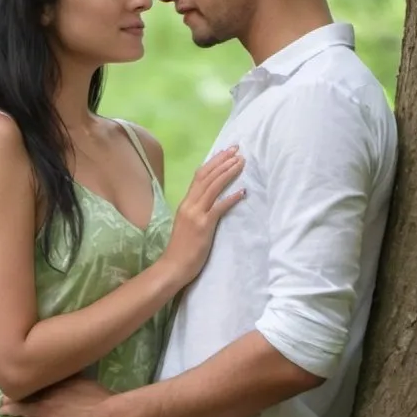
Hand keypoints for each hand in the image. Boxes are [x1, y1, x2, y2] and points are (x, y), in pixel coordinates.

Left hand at [0, 376, 116, 416]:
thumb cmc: (98, 396)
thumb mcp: (79, 380)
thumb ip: (64, 377)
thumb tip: (54, 367)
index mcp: (51, 394)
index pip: (26, 392)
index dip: (14, 394)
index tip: (6, 394)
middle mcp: (46, 410)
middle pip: (21, 409)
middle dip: (8, 410)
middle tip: (0, 410)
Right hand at [161, 146, 245, 283]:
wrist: (173, 266)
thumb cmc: (181, 248)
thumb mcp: (187, 223)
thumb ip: (196, 210)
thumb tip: (209, 200)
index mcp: (185, 203)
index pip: (199, 176)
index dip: (214, 162)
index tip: (226, 152)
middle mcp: (190, 204)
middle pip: (207, 176)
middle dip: (223, 161)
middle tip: (238, 150)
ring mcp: (196, 214)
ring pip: (213, 187)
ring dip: (228, 173)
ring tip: (241, 163)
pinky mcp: (204, 226)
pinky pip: (219, 207)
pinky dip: (231, 198)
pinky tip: (243, 191)